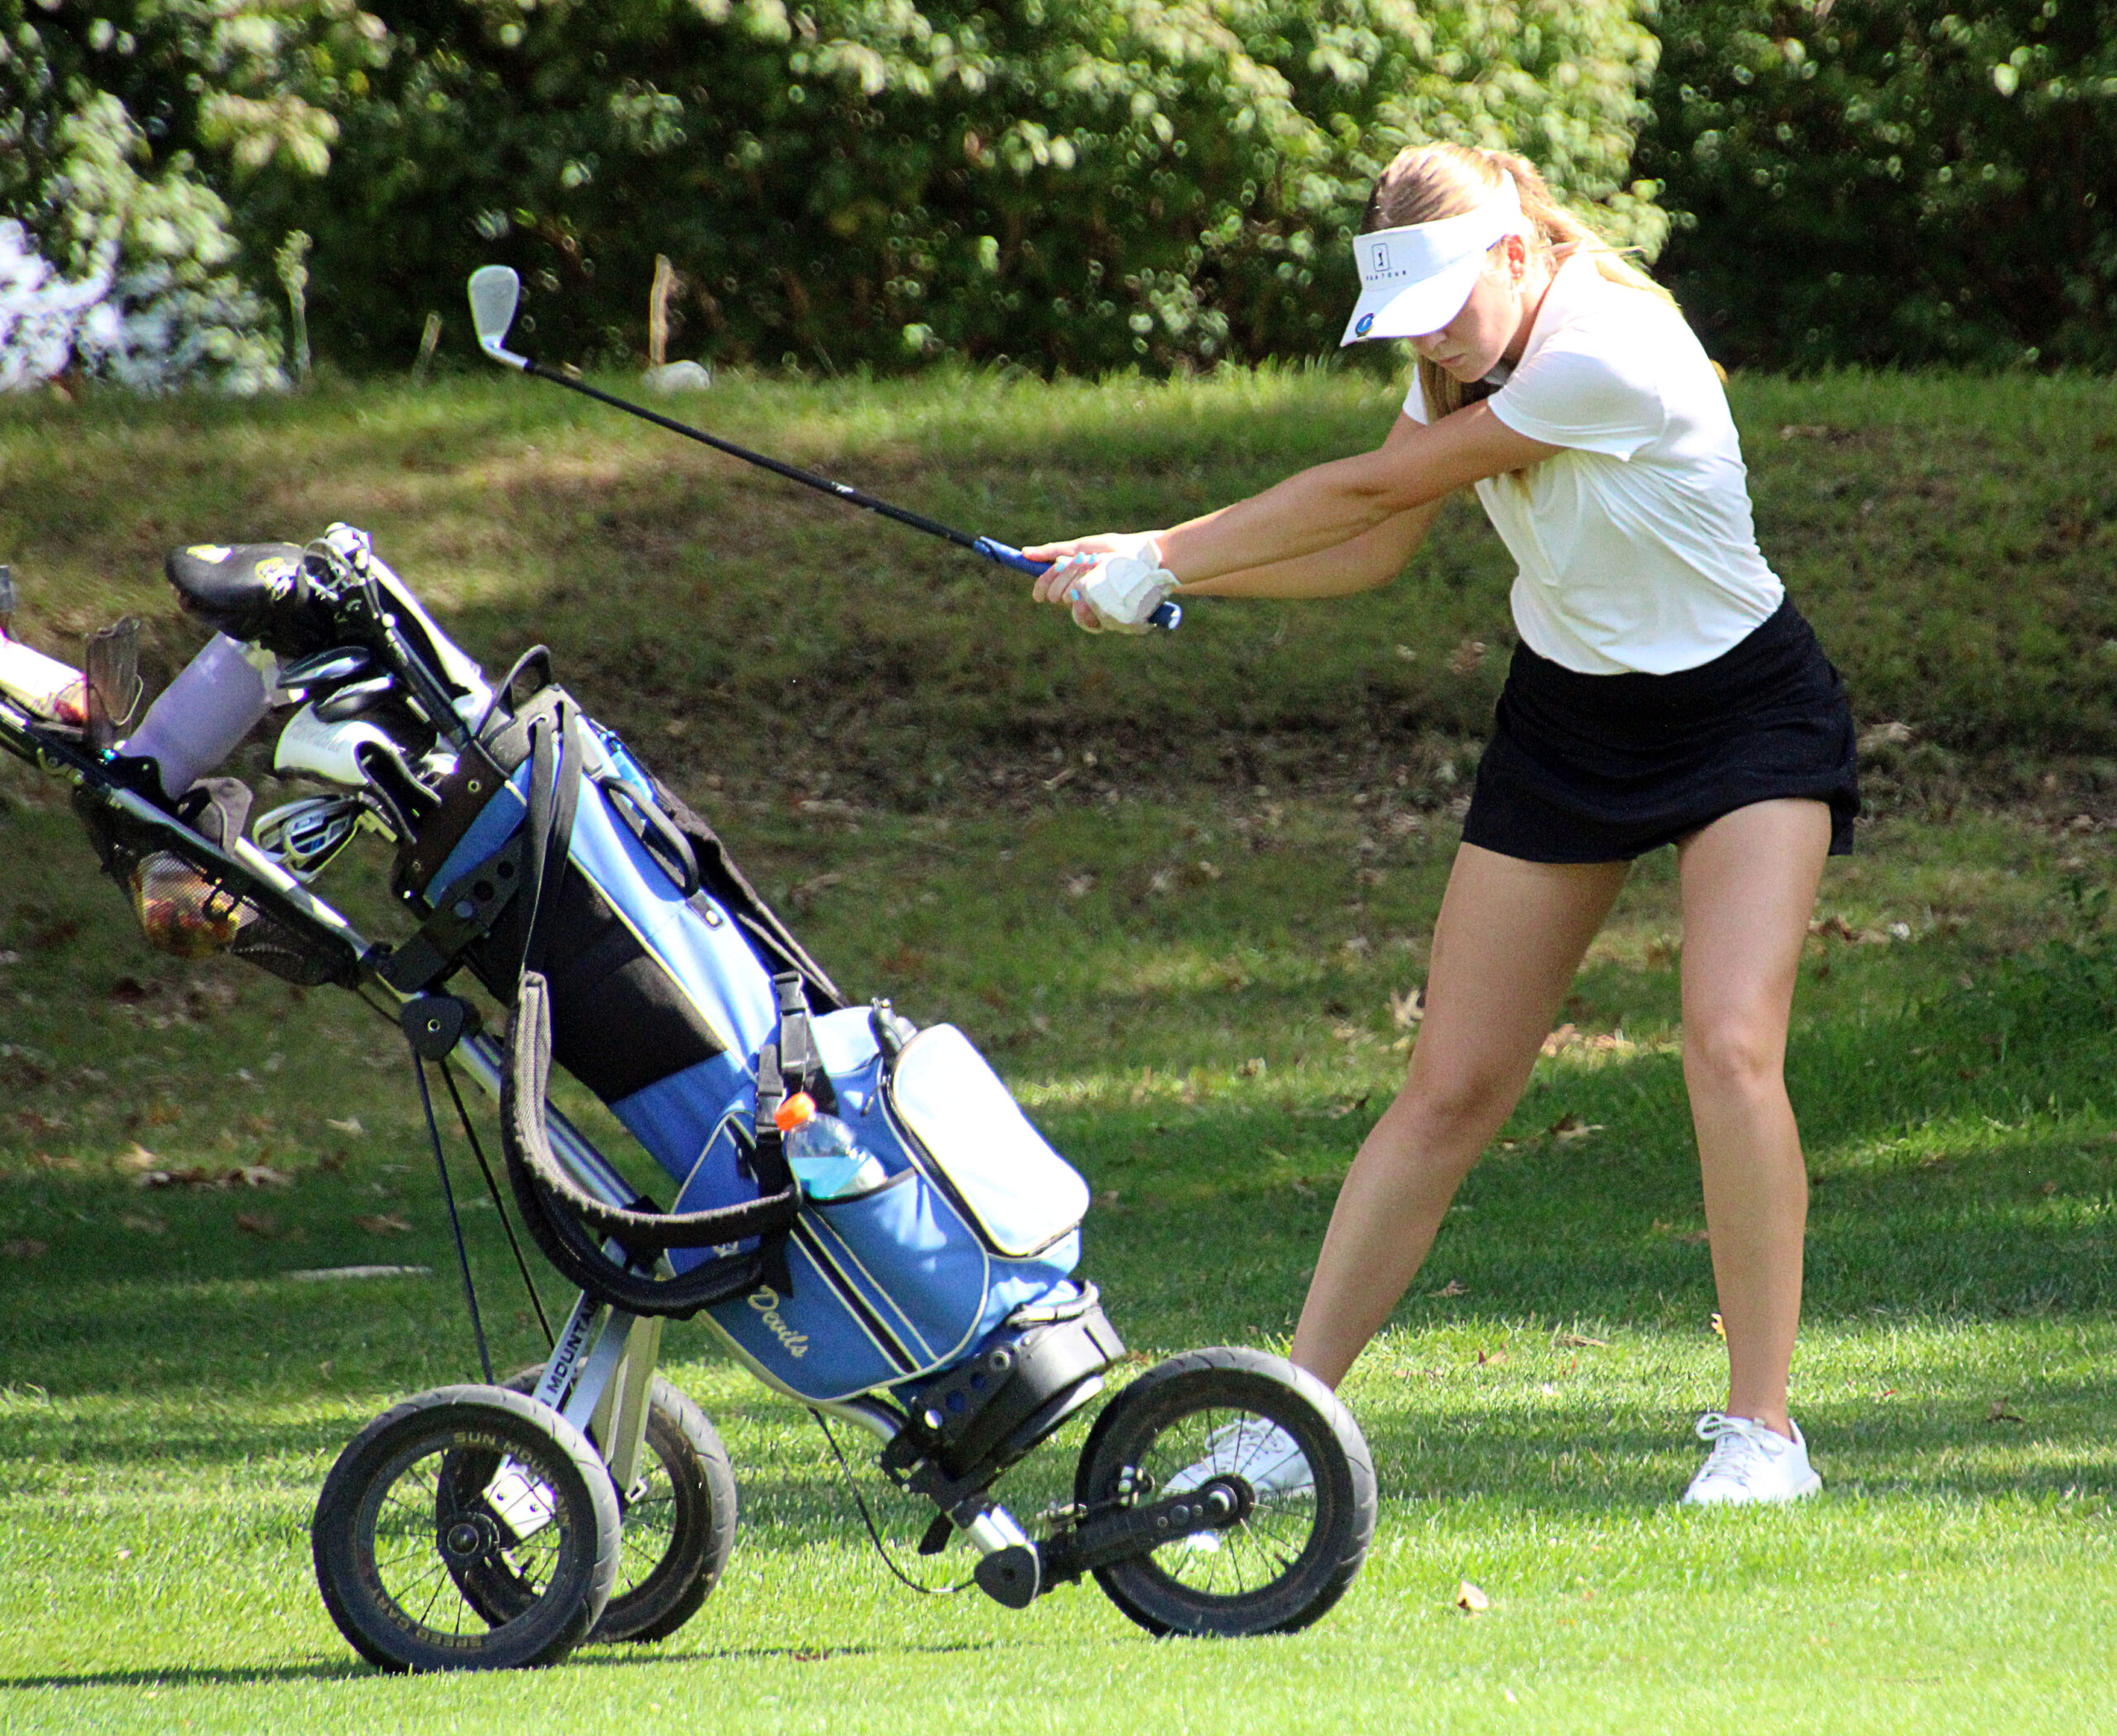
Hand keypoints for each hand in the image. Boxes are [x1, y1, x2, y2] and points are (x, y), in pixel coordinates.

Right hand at [1021, 532, 1168, 631]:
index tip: (1038, 594)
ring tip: (1094, 570)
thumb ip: (1054, 551)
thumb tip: (1025, 552)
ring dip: (1079, 589)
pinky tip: (1096, 598)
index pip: (1050, 589)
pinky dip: (1092, 609)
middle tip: (1081, 564)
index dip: (1043, 588)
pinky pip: (1093, 622)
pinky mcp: (1113, 621)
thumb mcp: (1084, 547)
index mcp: (1074, 581)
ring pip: (1074, 611)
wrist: (1150, 558)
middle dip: (1064, 580)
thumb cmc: (1118, 550)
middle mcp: (1084, 598)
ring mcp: (1098, 610)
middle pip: (1059, 598)